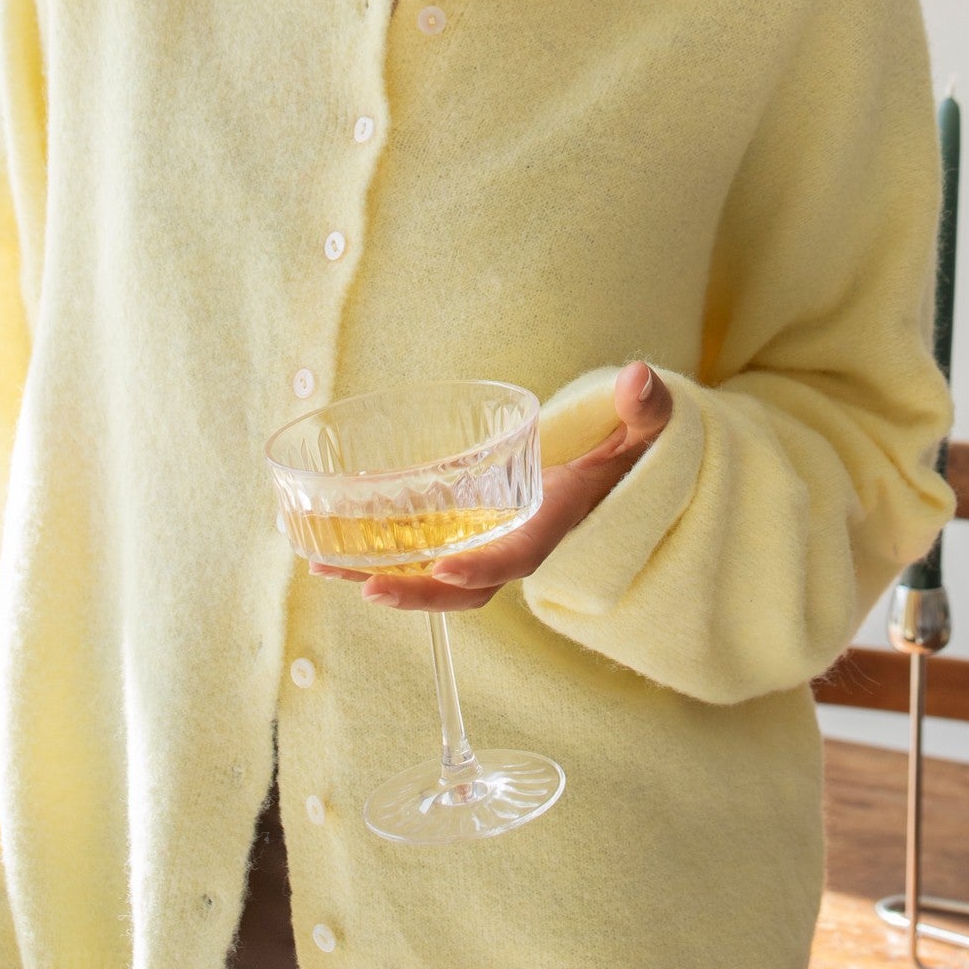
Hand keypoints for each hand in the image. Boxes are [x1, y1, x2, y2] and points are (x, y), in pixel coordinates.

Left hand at [309, 361, 672, 612]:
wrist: (619, 475)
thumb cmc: (628, 453)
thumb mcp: (646, 429)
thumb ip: (645, 408)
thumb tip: (639, 376)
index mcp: (554, 524)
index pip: (518, 556)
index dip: (483, 566)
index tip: (444, 568)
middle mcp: (518, 545)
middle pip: (464, 586)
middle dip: (416, 592)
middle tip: (366, 586)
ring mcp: (490, 543)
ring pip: (433, 576)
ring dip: (381, 576)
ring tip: (323, 565)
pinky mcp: (470, 530)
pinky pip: (423, 552)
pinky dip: (382, 552)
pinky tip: (333, 542)